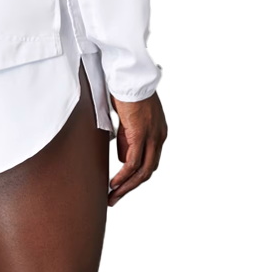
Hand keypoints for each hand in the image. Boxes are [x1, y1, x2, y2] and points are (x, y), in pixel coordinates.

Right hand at [107, 90, 166, 205]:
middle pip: (148, 170)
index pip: (149, 160)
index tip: (122, 184)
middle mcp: (159, 136)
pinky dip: (124, 177)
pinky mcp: (141, 134)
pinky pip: (133, 163)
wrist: (130, 74)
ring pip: (142, 171)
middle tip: (115, 197)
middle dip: (131, 186)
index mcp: (158, 131)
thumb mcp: (129, 115)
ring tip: (112, 197)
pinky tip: (114, 184)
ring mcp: (152, 136)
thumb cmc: (127, 88)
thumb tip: (120, 147)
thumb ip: (127, 132)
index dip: (136, 175)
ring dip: (126, 187)